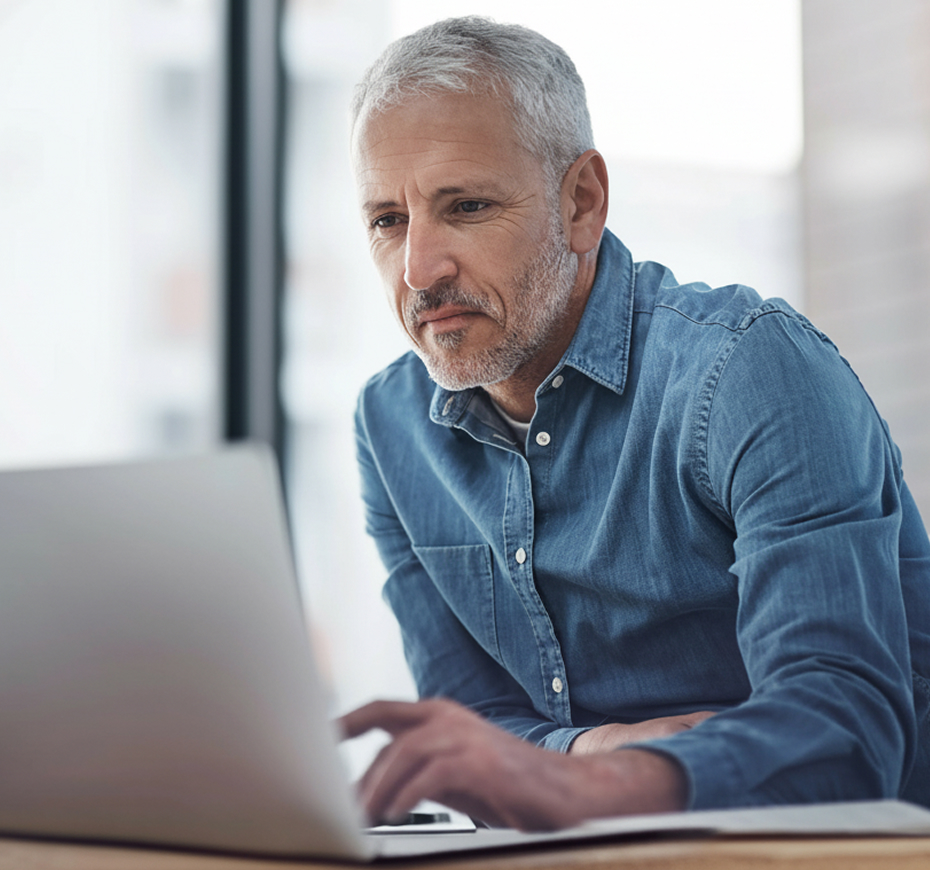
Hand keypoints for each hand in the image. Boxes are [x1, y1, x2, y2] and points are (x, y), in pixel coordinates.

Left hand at [339, 698, 686, 830]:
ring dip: (378, 788)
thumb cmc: (505, 783)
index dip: (348, 720)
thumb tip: (373, 786)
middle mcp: (448, 718)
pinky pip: (429, 775)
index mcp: (439, 714)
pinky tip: (397, 813)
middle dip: (361, 774)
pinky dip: (407, 795)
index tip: (320, 737)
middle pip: (386, 736)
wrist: (563, 790)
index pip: (382, 710)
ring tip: (367, 816)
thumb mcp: (452, 773)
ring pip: (402, 755)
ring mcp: (464, 736)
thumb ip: (416, 769)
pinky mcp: (478, 761)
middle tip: (344, 807)